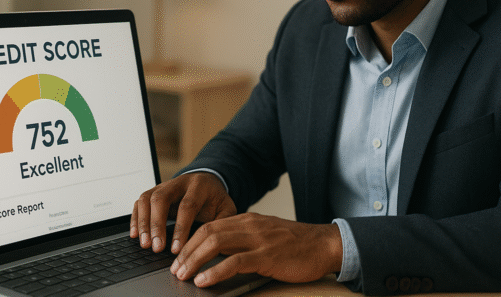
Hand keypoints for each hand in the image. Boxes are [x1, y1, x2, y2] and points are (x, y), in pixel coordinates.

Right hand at [130, 172, 236, 253]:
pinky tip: (135, 234)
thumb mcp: (226, 207)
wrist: (207, 180)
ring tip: (145, 244)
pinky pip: (140, 202)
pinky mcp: (154, 191)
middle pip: (161, 198)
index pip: (187, 205)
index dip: (180, 228)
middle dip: (157, 224)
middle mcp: (179, 183)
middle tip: (156, 247)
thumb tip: (214, 243)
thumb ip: (223, 222)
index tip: (176, 249)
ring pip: (147, 198)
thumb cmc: (215, 198)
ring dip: (143, 222)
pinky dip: (135, 218)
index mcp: (199, 186)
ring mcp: (164, 185)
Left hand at [170, 212, 342, 287]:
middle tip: (175, 269)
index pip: (209, 226)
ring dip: (194, 260)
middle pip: (207, 232)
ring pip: (216, 243)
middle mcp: (249, 225)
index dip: (190, 242)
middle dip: (186, 251)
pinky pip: (235, 262)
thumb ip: (245, 240)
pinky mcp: (267, 256)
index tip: (179, 258)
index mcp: (247, 220)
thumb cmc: (296, 244)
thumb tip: (220, 255)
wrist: (324, 244)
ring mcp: (258, 239)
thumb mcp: (266, 236)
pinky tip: (204, 280)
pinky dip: (215, 271)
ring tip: (183, 275)